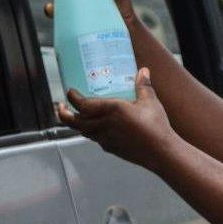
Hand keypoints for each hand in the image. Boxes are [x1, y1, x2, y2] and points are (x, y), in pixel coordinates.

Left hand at [57, 68, 173, 169]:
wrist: (161, 153)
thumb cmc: (156, 126)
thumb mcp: (150, 102)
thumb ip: (143, 85)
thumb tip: (143, 71)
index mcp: (112, 110)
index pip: (83, 105)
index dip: (73, 98)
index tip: (69, 92)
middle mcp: (104, 125)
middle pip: (75, 121)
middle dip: (64, 114)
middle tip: (60, 106)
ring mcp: (106, 139)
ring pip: (83, 131)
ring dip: (76, 124)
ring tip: (76, 116)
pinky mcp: (111, 149)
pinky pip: (95, 139)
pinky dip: (90, 132)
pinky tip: (97, 129)